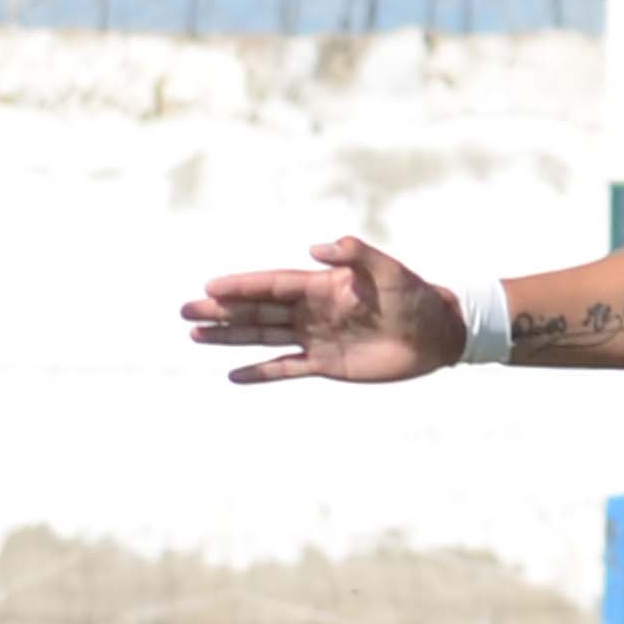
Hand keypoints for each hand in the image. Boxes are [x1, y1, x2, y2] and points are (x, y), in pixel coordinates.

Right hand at [183, 235, 465, 384]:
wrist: (439, 334)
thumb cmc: (417, 297)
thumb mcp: (390, 271)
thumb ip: (356, 255)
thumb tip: (315, 248)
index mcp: (322, 285)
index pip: (272, 285)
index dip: (241, 286)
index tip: (210, 287)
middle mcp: (312, 311)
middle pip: (257, 311)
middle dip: (221, 312)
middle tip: (185, 312)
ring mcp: (316, 338)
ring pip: (264, 337)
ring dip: (231, 337)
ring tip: (196, 337)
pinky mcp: (327, 365)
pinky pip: (287, 369)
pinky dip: (261, 373)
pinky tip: (234, 374)